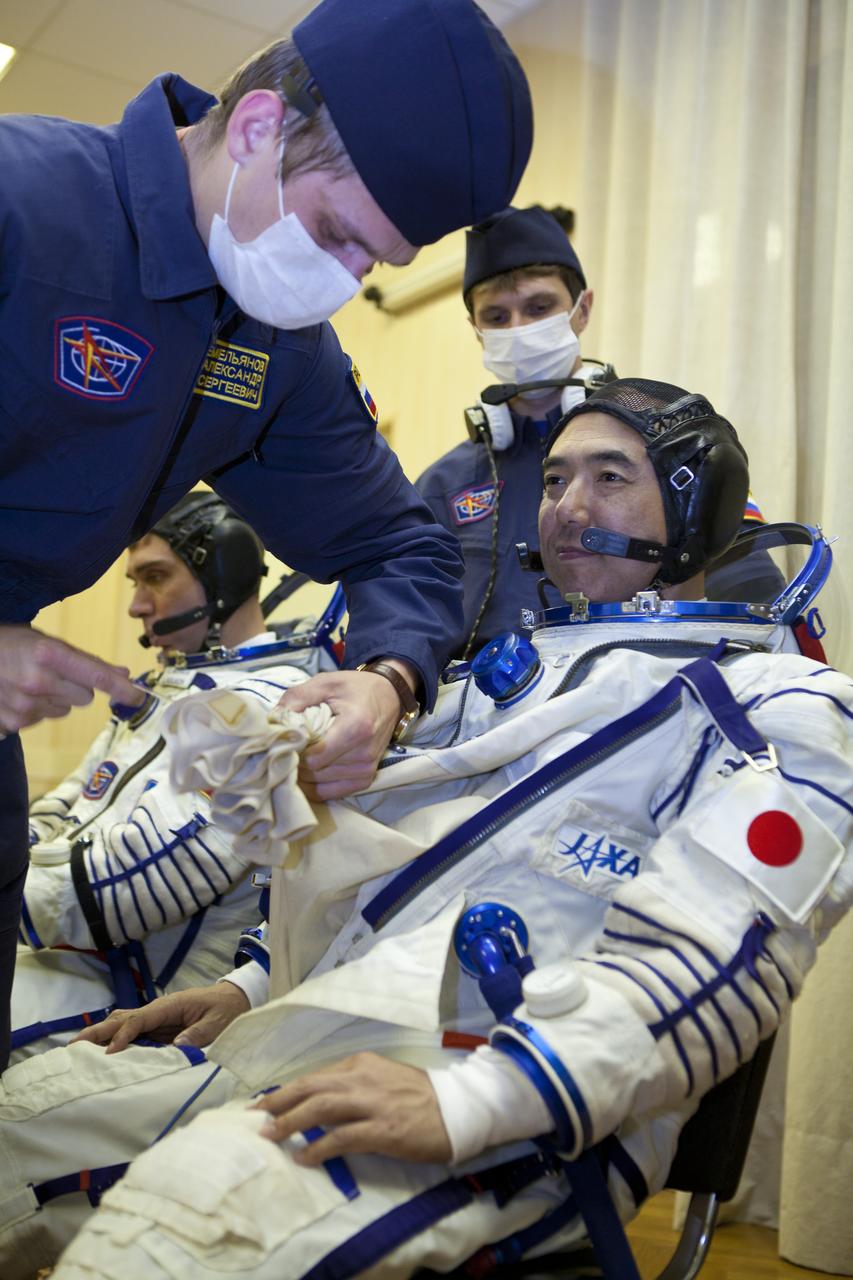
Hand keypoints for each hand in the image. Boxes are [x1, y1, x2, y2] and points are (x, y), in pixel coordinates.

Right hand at [0, 624, 142, 733]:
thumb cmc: (10, 644)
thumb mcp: (46, 642)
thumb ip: (85, 660)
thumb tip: (124, 675)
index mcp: (48, 654)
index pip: (96, 676)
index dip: (122, 689)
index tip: (139, 698)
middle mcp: (38, 681)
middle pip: (84, 696)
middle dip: (76, 687)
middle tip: (53, 673)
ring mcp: (24, 706)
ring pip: (64, 710)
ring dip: (55, 699)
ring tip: (30, 682)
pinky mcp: (13, 724)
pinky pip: (42, 720)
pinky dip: (36, 710)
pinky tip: (17, 695)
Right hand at [70, 982, 249, 1054]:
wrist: (233, 1000)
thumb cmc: (226, 1010)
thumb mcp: (218, 1023)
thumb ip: (199, 1034)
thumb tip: (179, 1045)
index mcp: (170, 1006)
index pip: (140, 1019)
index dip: (123, 1035)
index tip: (110, 1053)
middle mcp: (157, 1010)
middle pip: (122, 1019)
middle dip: (98, 1031)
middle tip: (73, 1046)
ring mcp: (155, 1019)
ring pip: (121, 1024)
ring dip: (100, 1035)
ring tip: (77, 1050)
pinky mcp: (157, 1028)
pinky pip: (131, 1033)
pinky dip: (113, 1040)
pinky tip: (99, 1053)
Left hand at [253, 1052, 451, 1164]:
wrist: (458, 1109)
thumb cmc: (421, 1096)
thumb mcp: (384, 1078)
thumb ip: (355, 1084)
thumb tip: (321, 1100)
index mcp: (362, 1063)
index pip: (316, 1075)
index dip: (289, 1090)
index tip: (269, 1103)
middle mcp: (363, 1078)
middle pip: (310, 1086)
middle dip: (279, 1101)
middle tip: (256, 1116)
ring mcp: (372, 1103)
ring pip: (320, 1107)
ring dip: (291, 1122)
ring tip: (271, 1136)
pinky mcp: (382, 1129)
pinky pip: (341, 1137)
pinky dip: (318, 1147)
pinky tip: (304, 1157)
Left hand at [277, 663, 416, 800]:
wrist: (389, 696)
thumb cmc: (354, 689)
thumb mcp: (325, 682)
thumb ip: (296, 698)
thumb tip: (272, 720)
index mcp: (356, 728)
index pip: (313, 758)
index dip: (293, 751)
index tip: (285, 739)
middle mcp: (364, 754)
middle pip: (314, 773)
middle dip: (296, 761)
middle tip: (288, 746)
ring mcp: (366, 769)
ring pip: (319, 784)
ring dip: (304, 773)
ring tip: (300, 754)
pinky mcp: (366, 779)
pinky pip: (330, 793)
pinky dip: (315, 784)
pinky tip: (310, 768)